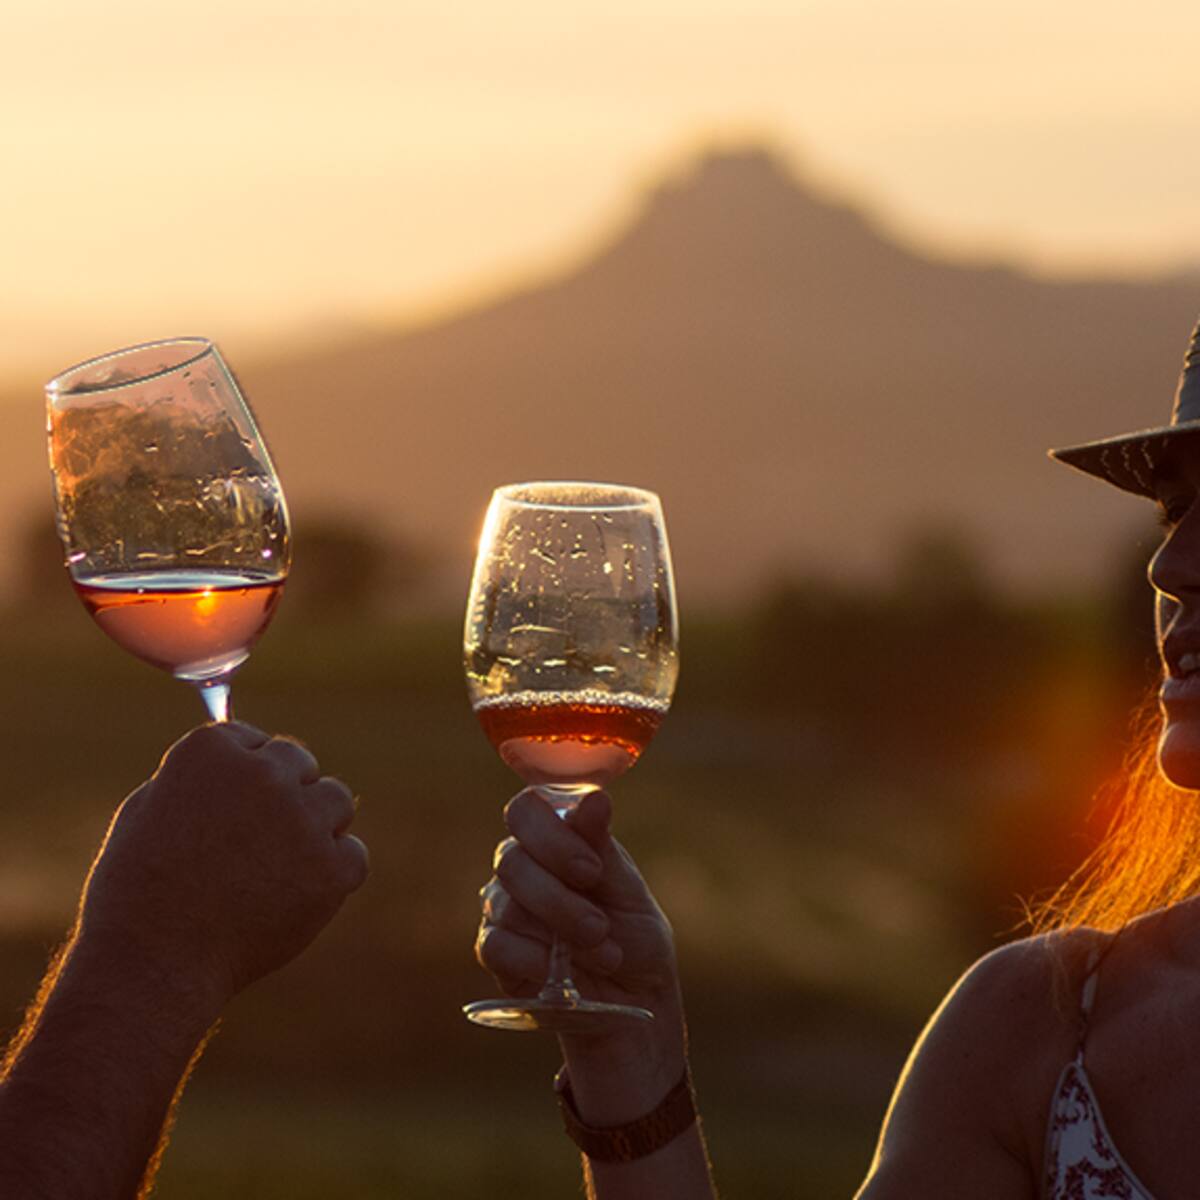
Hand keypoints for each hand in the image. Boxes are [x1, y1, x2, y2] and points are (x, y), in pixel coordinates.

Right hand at [77, 722, 368, 1014]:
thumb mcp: (148, 811)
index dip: (241, 779)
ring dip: (315, 826)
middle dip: (283, 794)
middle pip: (299, 762)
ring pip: (336, 800)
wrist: (153, 964)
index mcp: (212, 750)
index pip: (253, 741)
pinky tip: (295, 897)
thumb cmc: (138, 893)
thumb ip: (201, 777)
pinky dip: (332, 874)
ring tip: (273, 871)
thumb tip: (244, 757)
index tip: (226, 812)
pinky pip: (353, 853)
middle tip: (254, 843)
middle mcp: (264, 774)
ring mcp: (302, 819)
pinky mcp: (332, 867)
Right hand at [476, 788, 687, 1121]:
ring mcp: (504, 907)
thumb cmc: (635, 937)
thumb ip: (603, 847)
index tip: (592, 870)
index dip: (551, 835)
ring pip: (505, 903)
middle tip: (600, 926)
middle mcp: (524, 865)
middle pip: (511, 858)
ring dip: (560, 931)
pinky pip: (495, 943)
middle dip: (560, 898)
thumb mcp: (629, 891)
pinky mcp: (496, 951)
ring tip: (602, 952)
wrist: (634, 1004)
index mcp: (557, 838)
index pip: (526, 809)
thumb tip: (595, 798)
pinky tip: (565, 971)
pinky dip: (535, 958)